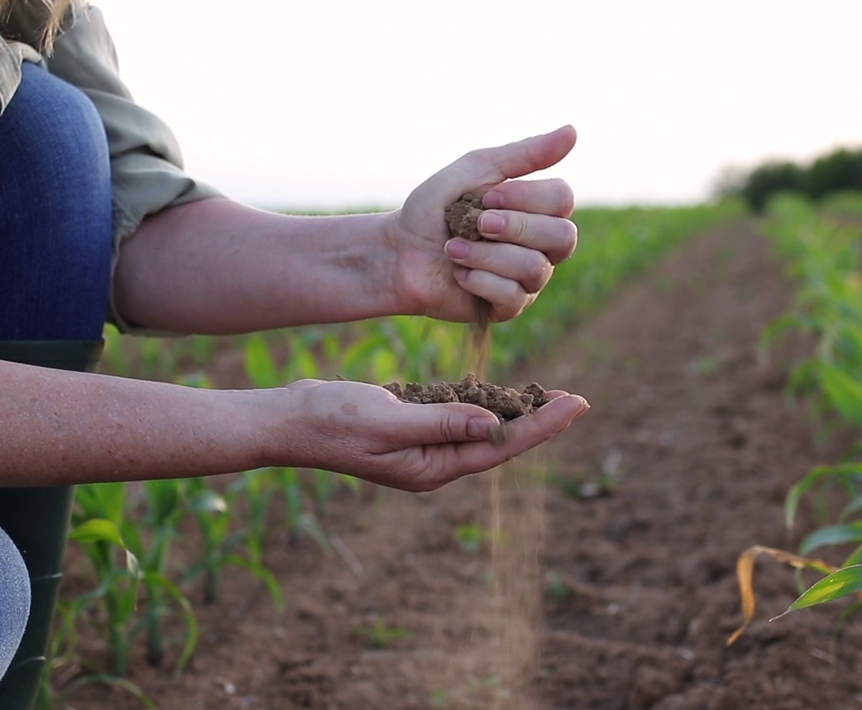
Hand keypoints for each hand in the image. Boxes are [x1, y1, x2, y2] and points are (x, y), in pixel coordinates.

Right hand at [273, 378, 588, 491]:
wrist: (286, 421)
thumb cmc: (330, 420)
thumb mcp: (386, 419)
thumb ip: (439, 421)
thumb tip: (492, 424)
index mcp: (431, 468)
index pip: (499, 447)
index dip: (541, 426)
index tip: (575, 405)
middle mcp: (432, 463)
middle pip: (497, 442)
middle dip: (536, 421)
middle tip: (575, 399)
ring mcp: (420, 448)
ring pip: (479, 430)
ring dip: (511, 412)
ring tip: (547, 395)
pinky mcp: (409, 429)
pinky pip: (455, 417)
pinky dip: (479, 404)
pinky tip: (496, 393)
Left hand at [388, 125, 577, 322]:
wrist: (397, 251)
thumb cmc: (434, 210)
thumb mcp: (475, 170)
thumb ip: (524, 154)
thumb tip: (573, 132)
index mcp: (537, 210)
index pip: (563, 199)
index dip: (526, 197)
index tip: (486, 196)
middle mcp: (541, 245)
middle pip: (564, 237)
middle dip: (514, 227)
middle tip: (477, 224)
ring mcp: (527, 279)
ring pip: (535, 268)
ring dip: (486, 255)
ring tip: (454, 250)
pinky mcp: (508, 307)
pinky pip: (513, 297)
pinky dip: (478, 280)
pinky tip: (458, 274)